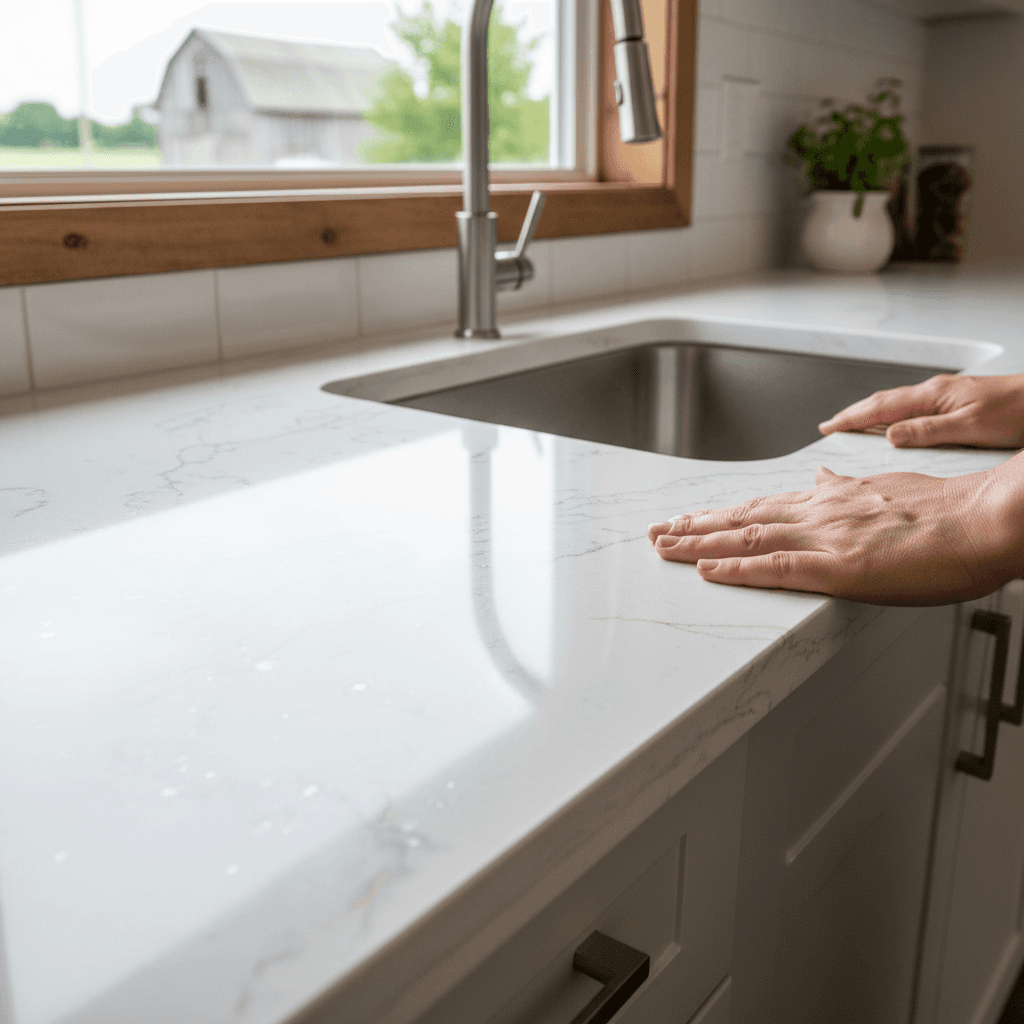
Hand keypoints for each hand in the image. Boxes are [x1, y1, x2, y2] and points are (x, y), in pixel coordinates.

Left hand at [648, 463, 1023, 604]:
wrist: (985, 519)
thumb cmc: (947, 509)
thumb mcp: (888, 486)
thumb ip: (848, 487)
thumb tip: (822, 478)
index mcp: (832, 499)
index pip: (763, 507)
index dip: (721, 514)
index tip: (691, 517)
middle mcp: (819, 513)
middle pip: (743, 520)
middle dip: (694, 526)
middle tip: (656, 531)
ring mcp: (826, 538)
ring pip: (747, 540)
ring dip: (699, 544)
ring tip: (662, 547)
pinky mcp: (840, 568)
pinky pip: (777, 569)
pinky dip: (737, 570)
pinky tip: (706, 570)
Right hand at [818, 373, 1023, 448]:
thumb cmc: (1018, 412)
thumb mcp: (970, 427)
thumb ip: (927, 431)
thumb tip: (889, 435)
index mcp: (934, 395)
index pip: (881, 407)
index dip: (851, 418)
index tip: (829, 427)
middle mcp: (937, 392)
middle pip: (884, 401)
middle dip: (854, 413)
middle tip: (831, 426)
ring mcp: (946, 395)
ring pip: (898, 404)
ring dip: (872, 413)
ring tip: (854, 425)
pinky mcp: (956, 402)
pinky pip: (913, 408)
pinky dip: (894, 416)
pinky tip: (894, 425)